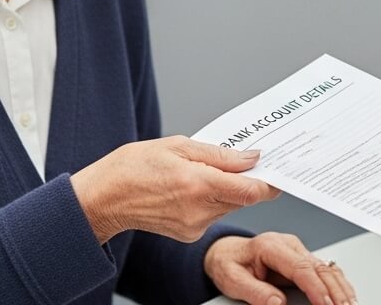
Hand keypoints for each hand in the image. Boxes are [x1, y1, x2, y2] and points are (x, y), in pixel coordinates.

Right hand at [70, 136, 279, 243]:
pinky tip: (189, 188)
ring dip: (226, 189)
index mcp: (198, 183)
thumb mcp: (178, 145)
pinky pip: (213, 214)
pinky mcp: (189, 234)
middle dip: (245, 179)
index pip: (251, 190)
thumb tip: (252, 158)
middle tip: (240, 160)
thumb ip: (220, 154)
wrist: (103, 198)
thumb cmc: (134, 166)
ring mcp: (194, 226)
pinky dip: (210, 200)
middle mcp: (199, 210)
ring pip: (228, 205)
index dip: (269, 180)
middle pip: (242, 197)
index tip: (276, 169)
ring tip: (201, 172)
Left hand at [205, 232, 355, 304]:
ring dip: (341, 288)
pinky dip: (338, 284)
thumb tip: (277, 303)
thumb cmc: (229, 263)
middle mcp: (289, 245)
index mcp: (270, 246)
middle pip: (320, 267)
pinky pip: (325, 271)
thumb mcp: (232, 280)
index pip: (301, 268)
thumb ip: (254, 292)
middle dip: (336, 291)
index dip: (316, 288)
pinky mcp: (303, 259)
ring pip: (327, 268)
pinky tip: (345, 296)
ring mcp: (298, 251)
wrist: (226, 252)